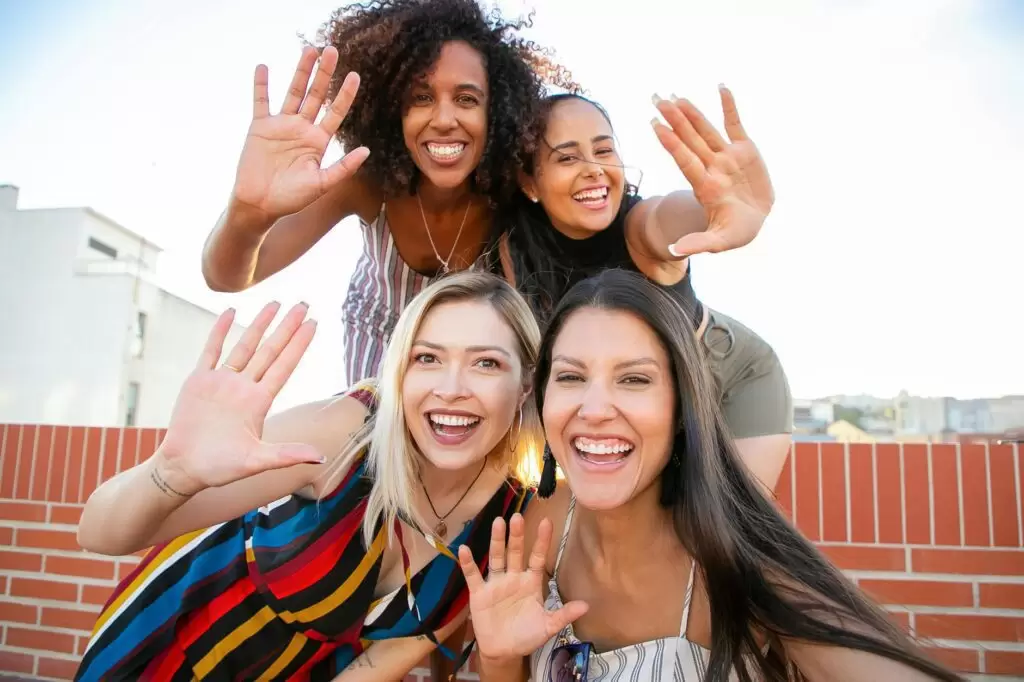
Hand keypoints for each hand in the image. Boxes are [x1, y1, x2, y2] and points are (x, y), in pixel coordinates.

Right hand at [155, 301, 322, 494]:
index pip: (285, 365)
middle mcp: (244, 388)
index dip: (299, 344)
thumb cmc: (220, 468)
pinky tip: (231, 313)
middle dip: (287, 327)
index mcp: (259, 402)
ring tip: (275, 303)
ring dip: (259, 324)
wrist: (183, 468)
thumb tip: (322, 457)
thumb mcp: (257, 461)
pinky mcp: (199, 381)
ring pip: (244, 346)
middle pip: (270, 350)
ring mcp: (222, 382)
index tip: (314, 324)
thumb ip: (287, 455)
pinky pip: (211, 351)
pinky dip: (220, 331)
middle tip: (304, 304)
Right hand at [230, 46, 369, 222]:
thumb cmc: (291, 199)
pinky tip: (263, 67)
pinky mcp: (260, 127)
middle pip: (316, 95)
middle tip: (333, 50)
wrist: (259, 206)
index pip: (335, 112)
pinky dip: (261, 85)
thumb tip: (366, 150)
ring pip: (293, 92)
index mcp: (318, 141)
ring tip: (310, 50)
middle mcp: (302, 129)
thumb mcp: (321, 184)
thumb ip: (343, 167)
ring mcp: (281, 126)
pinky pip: (261, 102)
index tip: (355, 75)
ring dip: (301, 72)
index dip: (345, 94)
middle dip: (325, 74)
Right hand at [457, 514, 587, 660]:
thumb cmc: (526, 635)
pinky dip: (468, 563)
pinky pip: (473, 576)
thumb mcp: (547, 626)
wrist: (504, 651)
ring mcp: (496, 584)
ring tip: (498, 523)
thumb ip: (563, 615)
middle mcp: (513, 578)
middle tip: (518, 517)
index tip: (547, 522)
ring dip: (497, 541)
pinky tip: (464, 550)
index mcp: (531, 582)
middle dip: (517, 536)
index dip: (542, 541)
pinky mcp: (479, 593)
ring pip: (497, 558)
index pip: (537, 558)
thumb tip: (587, 606)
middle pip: (516, 553)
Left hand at [651, 86, 773, 257]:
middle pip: (690, 140)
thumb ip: (699, 243)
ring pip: (706, 130)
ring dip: (692, 113)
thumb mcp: (720, 240)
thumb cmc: (737, 231)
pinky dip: (729, 106)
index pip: (684, 160)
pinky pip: (735, 124)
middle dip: (674, 120)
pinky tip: (721, 87)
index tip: (655, 125)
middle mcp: (712, 167)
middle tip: (656, 99)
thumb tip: (673, 251)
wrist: (757, 220)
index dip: (671, 143)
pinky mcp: (745, 150)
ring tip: (675, 96)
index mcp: (705, 186)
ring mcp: (727, 156)